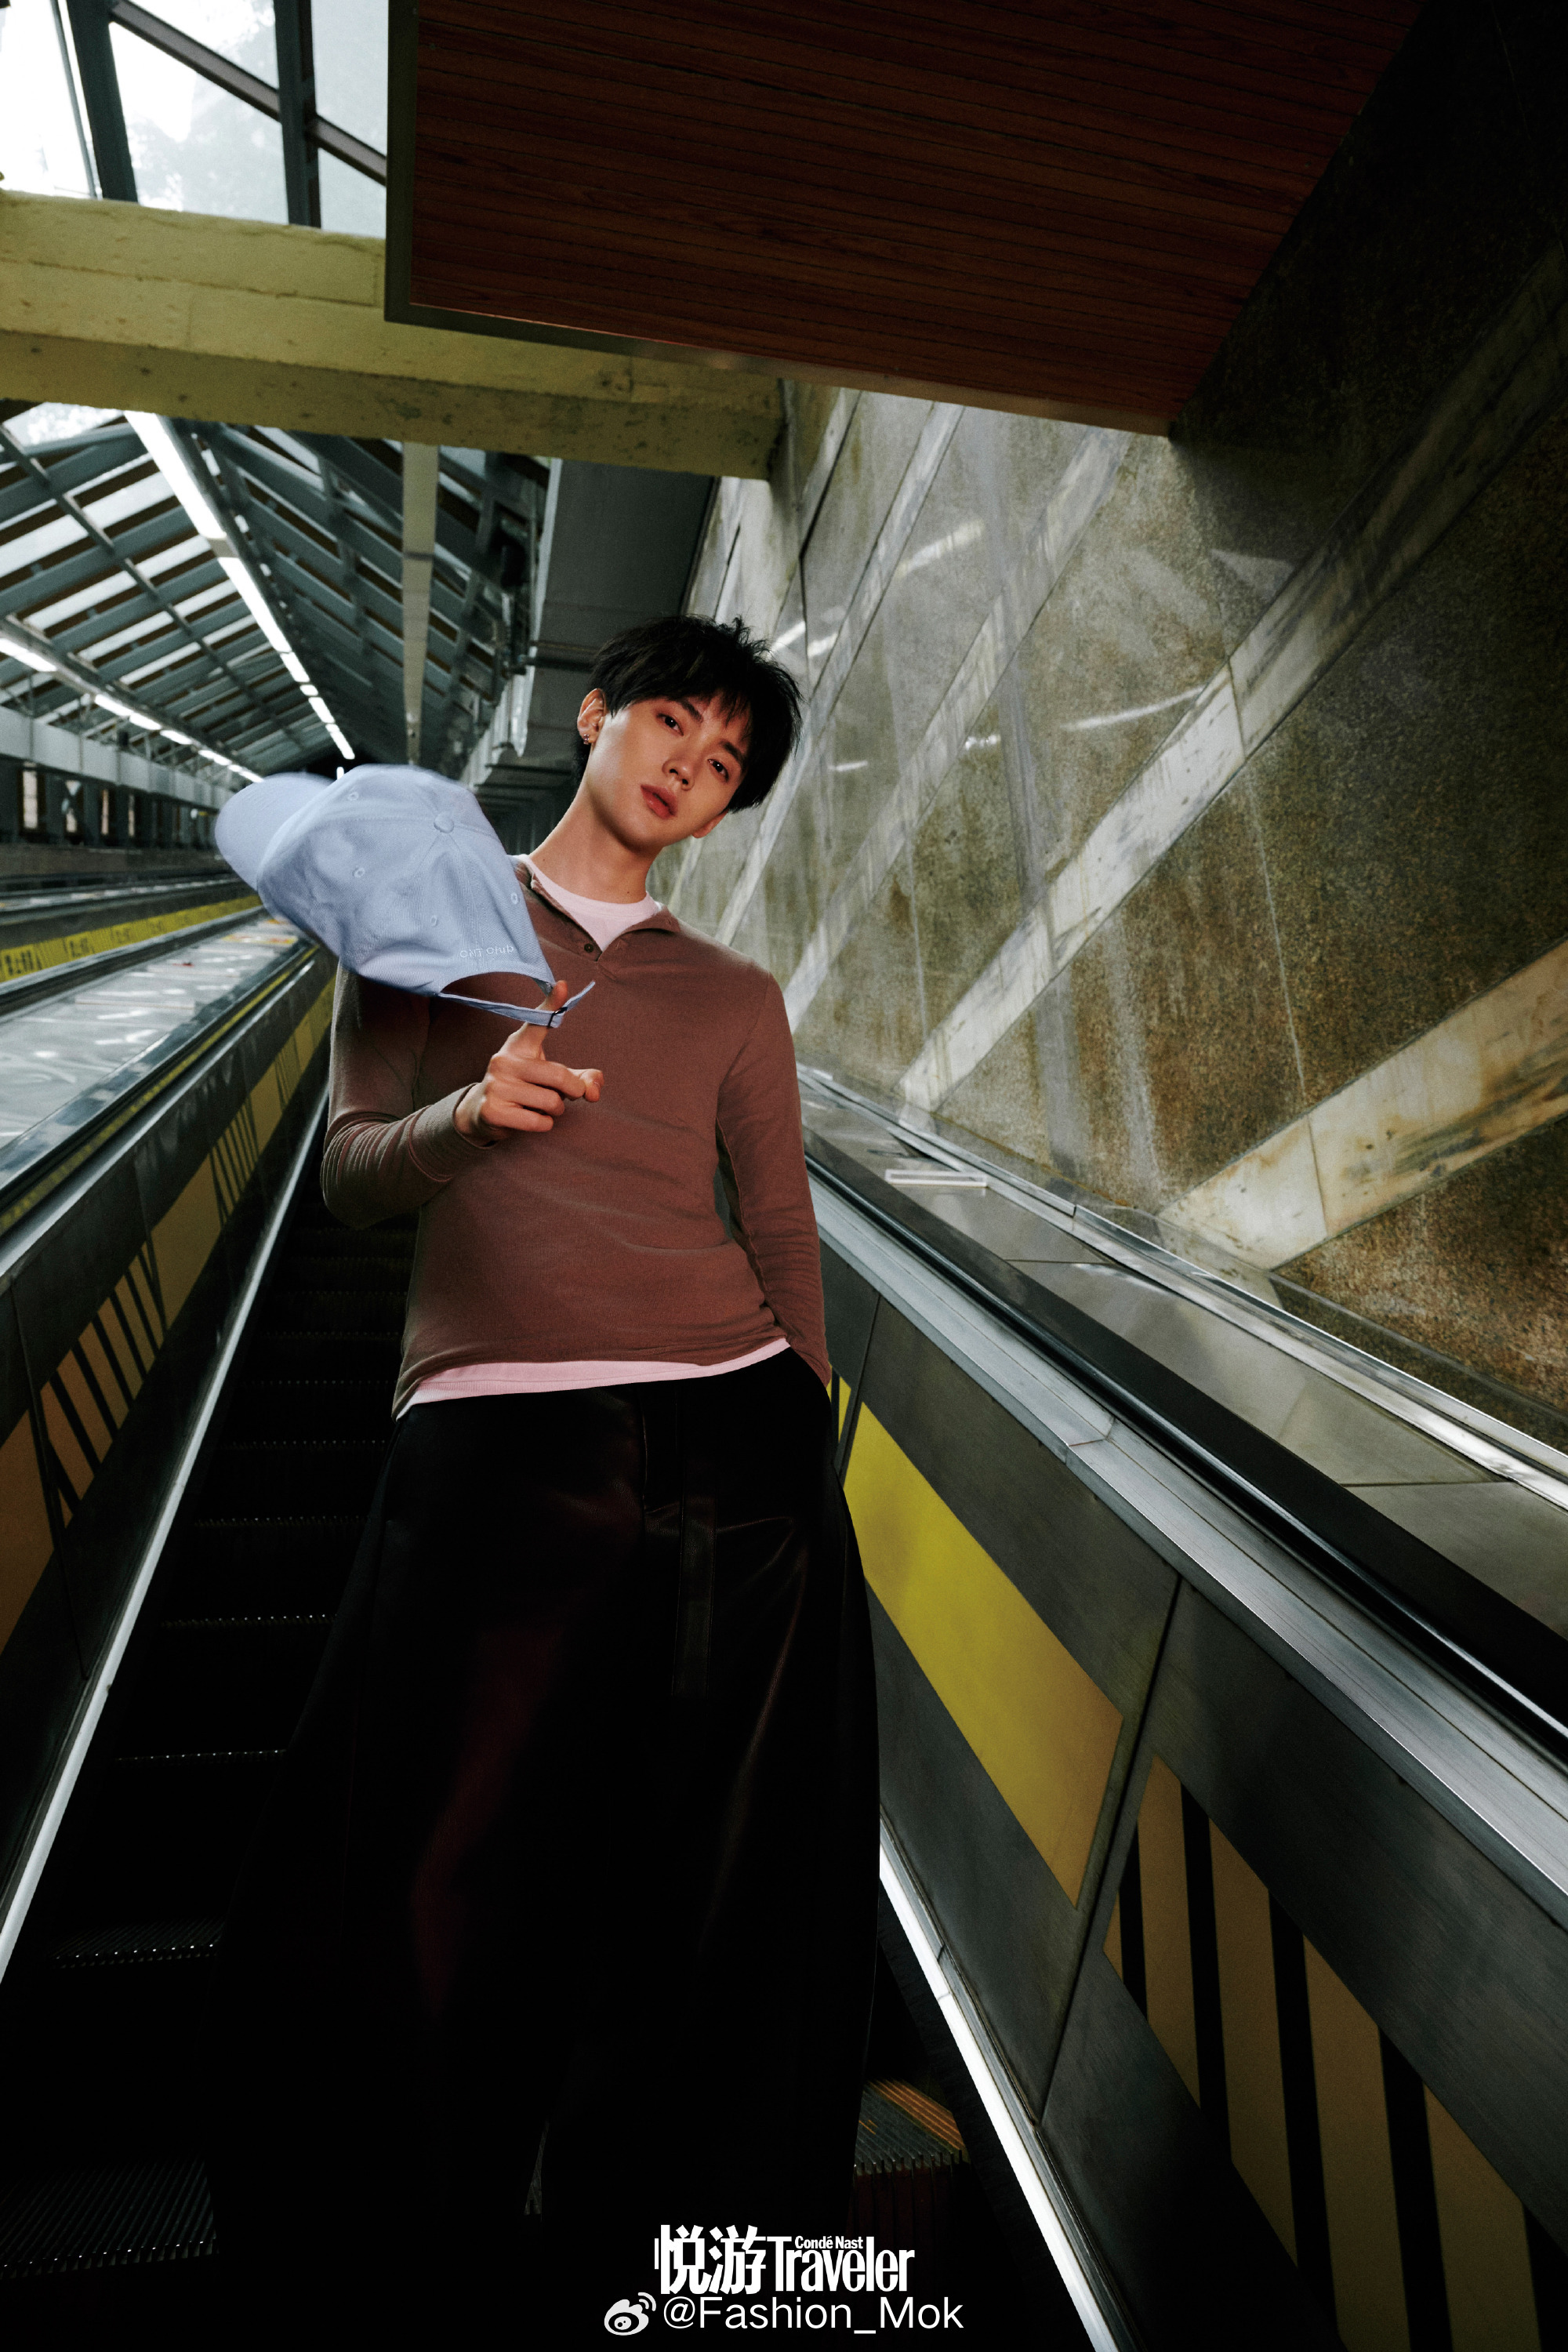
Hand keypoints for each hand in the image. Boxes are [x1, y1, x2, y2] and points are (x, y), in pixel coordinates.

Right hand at [453, 982, 603, 1139]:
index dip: (552, 1004)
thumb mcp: (552, 1080)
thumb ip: (580, 1080)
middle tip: (566, 1096)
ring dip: (555, 1111)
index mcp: (520, 1045)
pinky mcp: (493, 1110)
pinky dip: (544, 1125)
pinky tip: (529, 1119)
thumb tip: (594, 1091)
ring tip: (539, 1107)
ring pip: (551, 1102)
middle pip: (559, 1076)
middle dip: (572, 1091)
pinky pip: (539, 1122)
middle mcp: (505, 1059)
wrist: (483, 1114)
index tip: (562, 984)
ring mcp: (497, 1084)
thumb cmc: (526, 1090)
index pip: (538, 1022)